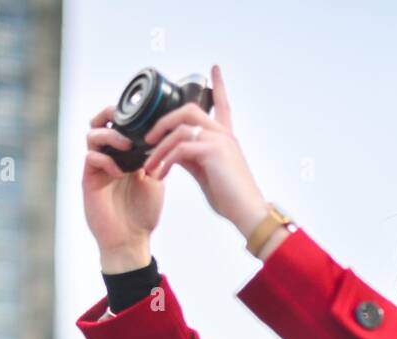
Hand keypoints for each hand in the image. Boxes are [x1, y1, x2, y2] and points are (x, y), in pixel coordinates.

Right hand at [82, 105, 163, 272]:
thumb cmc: (143, 212)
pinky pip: (91, 158)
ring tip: (127, 146)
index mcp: (124, 154)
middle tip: (127, 119)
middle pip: (99, 122)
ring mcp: (97, 168)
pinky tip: (120, 173)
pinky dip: (106, 160)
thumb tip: (166, 134)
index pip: (119, 124)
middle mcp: (108, 157)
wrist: (132, 239)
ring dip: (111, 136)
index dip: (127, 114)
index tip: (145, 114)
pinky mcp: (89, 180)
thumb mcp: (155, 179)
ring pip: (93, 136)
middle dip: (111, 114)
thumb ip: (156, 157)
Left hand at [141, 65, 268, 240]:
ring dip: (159, 148)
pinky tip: (160, 174)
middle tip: (149, 138)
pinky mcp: (213, 151)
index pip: (222, 104)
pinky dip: (165, 161)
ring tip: (149, 165)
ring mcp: (219, 140)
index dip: (218, 85)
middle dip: (164, 121)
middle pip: (189, 110)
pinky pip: (180, 148)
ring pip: (179, 129)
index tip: (214, 68)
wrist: (247, 212)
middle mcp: (223, 134)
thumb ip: (190, 157)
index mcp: (225, 137)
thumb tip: (170, 151)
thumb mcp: (206, 173)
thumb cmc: (230, 197)